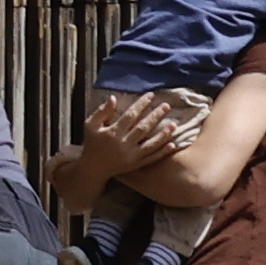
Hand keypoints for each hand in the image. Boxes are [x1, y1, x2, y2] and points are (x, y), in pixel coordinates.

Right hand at [76, 88, 203, 172]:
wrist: (93, 168)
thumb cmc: (92, 143)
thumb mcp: (90, 125)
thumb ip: (102, 112)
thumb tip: (113, 97)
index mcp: (113, 132)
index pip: (130, 115)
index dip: (141, 104)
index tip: (151, 95)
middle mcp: (123, 144)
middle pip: (143, 127)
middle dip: (156, 115)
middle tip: (167, 105)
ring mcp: (131, 156)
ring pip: (151, 144)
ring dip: (164, 134)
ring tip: (175, 124)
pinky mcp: (136, 165)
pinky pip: (151, 158)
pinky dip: (162, 152)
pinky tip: (173, 145)